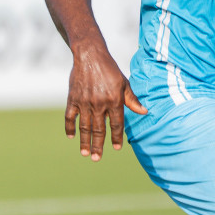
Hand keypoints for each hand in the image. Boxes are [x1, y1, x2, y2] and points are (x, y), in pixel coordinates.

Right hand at [64, 43, 147, 160]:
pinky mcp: (73, 99)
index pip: (116, 124)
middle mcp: (99, 104)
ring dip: (84, 141)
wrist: (90, 56)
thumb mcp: (124, 83)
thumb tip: (145, 112)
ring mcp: (84, 102)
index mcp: (114, 101)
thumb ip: (132, 99)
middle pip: (99, 129)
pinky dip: (69, 127)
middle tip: (96, 158)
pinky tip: (71, 136)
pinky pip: (70, 116)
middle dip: (98, 145)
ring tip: (85, 153)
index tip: (117, 148)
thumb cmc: (110, 70)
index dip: (116, 137)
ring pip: (84, 126)